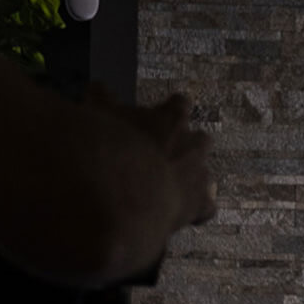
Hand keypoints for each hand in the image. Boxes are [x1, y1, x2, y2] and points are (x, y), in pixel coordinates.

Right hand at [88, 88, 216, 231]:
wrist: (125, 194)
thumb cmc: (112, 148)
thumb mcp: (98, 113)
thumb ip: (100, 97)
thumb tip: (97, 86)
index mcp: (172, 118)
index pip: (180, 104)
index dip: (170, 111)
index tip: (159, 117)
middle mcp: (193, 144)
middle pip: (200, 139)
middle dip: (186, 147)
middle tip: (162, 156)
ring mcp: (200, 176)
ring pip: (204, 174)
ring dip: (189, 178)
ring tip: (167, 188)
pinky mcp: (199, 205)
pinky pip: (206, 208)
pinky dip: (196, 211)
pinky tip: (181, 216)